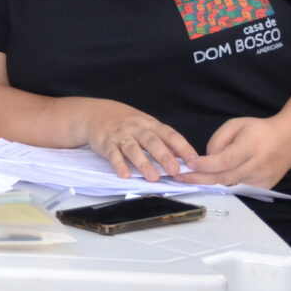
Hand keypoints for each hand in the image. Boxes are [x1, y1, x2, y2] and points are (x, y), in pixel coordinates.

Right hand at [81, 101, 196, 181]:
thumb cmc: (126, 122)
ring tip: (153, 177)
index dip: (183, 148)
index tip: (194, 161)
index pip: (170, 135)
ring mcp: (121, 135)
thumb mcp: (147, 125)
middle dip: (164, 156)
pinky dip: (119, 165)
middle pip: (152, 141)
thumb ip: (163, 140)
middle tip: (175, 170)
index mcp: (151, 124)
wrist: (96, 113)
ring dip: (144, 163)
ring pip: (133, 149)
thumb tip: (183, 157)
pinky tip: (125, 174)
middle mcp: (137, 128)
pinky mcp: (106, 143)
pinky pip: (113, 155)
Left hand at [182, 117, 290, 189]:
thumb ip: (218, 140)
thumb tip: (206, 158)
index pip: (225, 161)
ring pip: (230, 184)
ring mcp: (262, 179)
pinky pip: (239, 187)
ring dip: (209, 182)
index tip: (188, 165)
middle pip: (224, 177)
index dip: (205, 165)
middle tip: (179, 178)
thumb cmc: (259, 129)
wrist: (290, 139)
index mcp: (250, 147)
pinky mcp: (264, 187)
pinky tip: (211, 179)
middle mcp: (257, 166)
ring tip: (190, 178)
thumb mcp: (236, 124)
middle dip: (199, 179)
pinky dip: (224, 184)